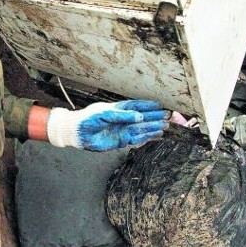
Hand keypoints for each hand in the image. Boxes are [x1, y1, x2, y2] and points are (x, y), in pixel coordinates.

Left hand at [46, 100, 168, 150]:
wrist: (77, 133)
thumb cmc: (88, 119)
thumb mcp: (105, 114)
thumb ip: (123, 116)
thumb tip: (140, 117)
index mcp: (118, 109)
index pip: (136, 106)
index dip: (147, 106)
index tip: (159, 105)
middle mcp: (122, 120)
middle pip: (142, 118)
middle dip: (154, 117)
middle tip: (167, 117)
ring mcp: (122, 130)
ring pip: (141, 129)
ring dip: (153, 128)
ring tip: (165, 126)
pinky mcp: (120, 141)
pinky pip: (136, 139)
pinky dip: (146, 138)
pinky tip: (156, 136)